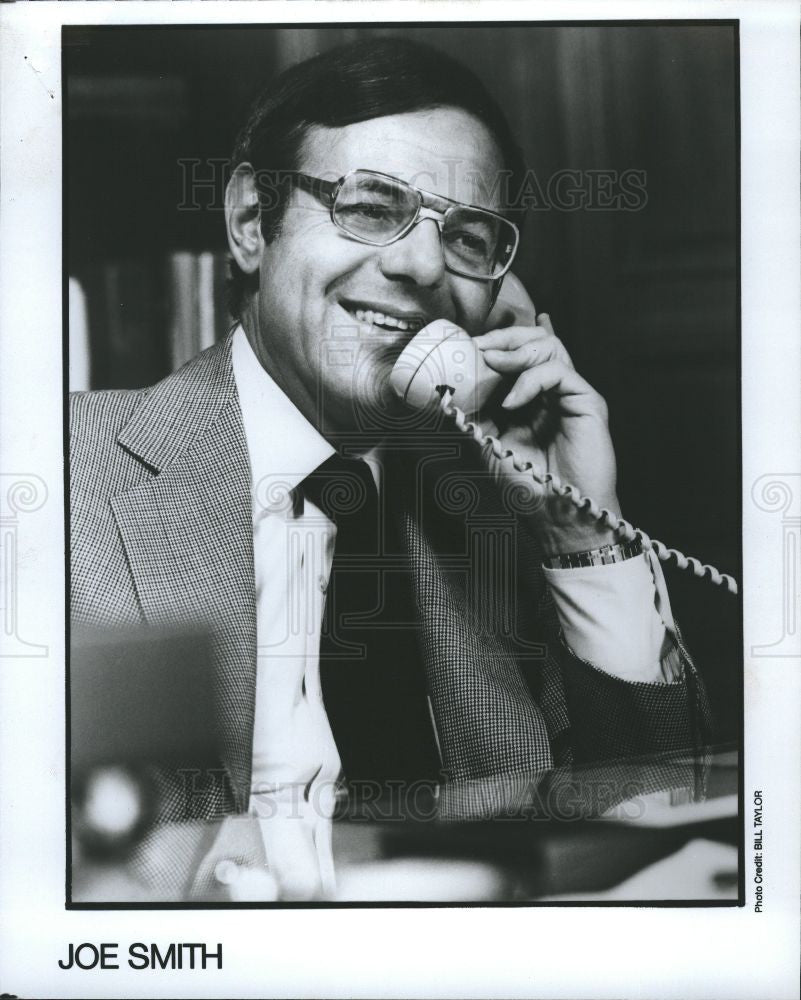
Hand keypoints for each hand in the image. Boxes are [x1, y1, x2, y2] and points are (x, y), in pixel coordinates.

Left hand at [474, 275, 620, 554]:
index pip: (514, 353)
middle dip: (504, 336)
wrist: (559, 517)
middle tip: (477, 343)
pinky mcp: (588, 402)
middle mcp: (551, 390)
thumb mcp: (487, 444)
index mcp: (528, 396)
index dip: (492, 342)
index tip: (464, 342)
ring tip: (491, 361)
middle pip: (534, 339)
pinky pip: (559, 373)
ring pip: (549, 346)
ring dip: (516, 349)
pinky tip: (511, 402)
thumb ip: (474, 414)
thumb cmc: (528, 486)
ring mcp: (570, 394)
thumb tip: (445, 390)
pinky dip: (530, 380)